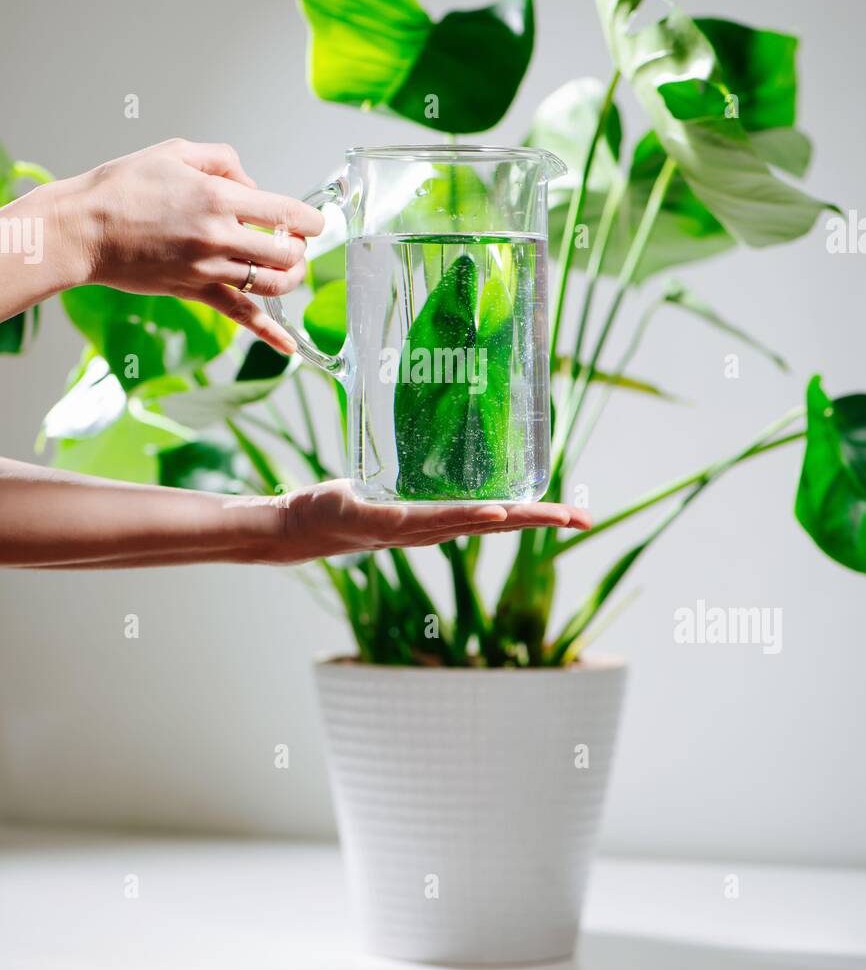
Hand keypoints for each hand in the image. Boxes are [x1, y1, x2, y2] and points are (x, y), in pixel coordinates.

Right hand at [61, 138, 322, 351]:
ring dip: (291, 278)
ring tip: (288, 268)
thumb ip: (224, 162)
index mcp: (219, 198)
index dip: (311, 220)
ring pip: (272, 284)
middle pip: (287, 253)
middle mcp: (220, 237)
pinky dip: (269, 333)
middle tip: (294, 241)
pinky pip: (240, 315)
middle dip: (300, 247)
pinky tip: (289, 348)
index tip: (314, 222)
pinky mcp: (195, 291)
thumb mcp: (176, 152)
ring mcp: (209, 269)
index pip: (288, 213)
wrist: (82, 230)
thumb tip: (252, 186)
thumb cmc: (122, 187)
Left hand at [272, 480, 591, 562]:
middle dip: (543, 521)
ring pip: (474, 524)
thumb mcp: (390, 484)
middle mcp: (433, 531)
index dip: (539, 516)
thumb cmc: (344, 503)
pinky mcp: (385, 522)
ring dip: (516, 519)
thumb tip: (440, 438)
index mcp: (439, 519)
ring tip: (552, 515)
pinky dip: (468, 517)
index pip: (498, 517)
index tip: (577, 515)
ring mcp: (411, 530)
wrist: (299, 524)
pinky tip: (495, 511)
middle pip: (498, 524)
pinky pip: (432, 520)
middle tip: (584, 519)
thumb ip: (417, 473)